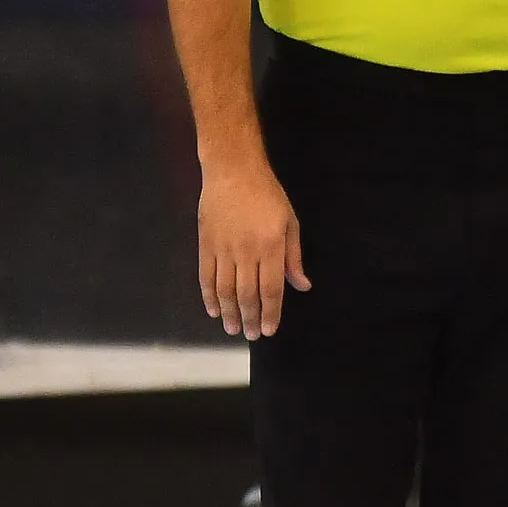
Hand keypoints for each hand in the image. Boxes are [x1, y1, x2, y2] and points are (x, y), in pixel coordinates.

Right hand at [198, 158, 309, 339]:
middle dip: (250, 318)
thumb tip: (302, 286)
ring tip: (233, 329)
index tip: (270, 329)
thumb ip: (293, 257)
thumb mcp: (290, 222)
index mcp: (271, 246)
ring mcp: (223, 249)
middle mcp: (246, 251)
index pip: (271, 289)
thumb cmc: (268, 195)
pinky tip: (214, 310)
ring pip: (225, 290)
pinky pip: (206, 278)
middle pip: (247, 294)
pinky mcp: (205, 245)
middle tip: (252, 335)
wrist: (233, 172)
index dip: (271, 312)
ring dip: (229, 313)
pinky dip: (209, 297)